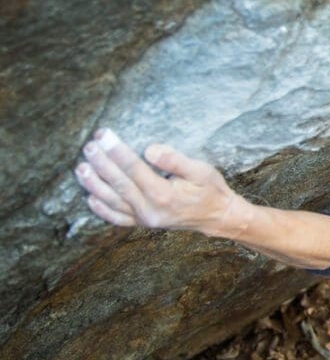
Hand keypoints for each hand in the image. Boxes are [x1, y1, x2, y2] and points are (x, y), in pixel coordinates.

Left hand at [74, 128, 247, 236]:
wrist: (217, 216)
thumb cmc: (210, 190)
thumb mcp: (201, 170)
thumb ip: (175, 160)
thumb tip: (150, 150)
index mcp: (164, 194)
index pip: (133, 168)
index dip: (116, 151)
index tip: (104, 135)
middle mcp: (150, 209)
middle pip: (118, 184)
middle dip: (101, 163)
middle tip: (89, 146)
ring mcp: (145, 219)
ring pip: (112, 202)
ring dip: (94, 184)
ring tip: (81, 168)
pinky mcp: (143, 224)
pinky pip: (117, 218)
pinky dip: (102, 210)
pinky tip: (90, 197)